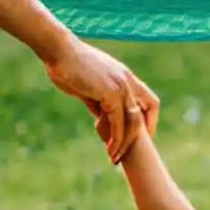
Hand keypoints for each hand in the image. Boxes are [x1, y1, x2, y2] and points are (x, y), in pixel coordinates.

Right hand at [46, 38, 158, 161]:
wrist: (59, 51)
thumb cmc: (68, 65)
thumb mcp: (89, 86)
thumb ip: (99, 101)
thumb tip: (101, 118)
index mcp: (125, 77)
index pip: (149, 100)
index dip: (149, 120)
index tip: (142, 136)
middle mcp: (128, 81)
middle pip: (145, 114)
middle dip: (138, 137)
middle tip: (127, 153)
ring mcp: (121, 86)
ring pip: (133, 122)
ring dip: (125, 143)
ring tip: (114, 158)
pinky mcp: (110, 93)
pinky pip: (118, 122)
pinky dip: (115, 139)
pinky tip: (108, 149)